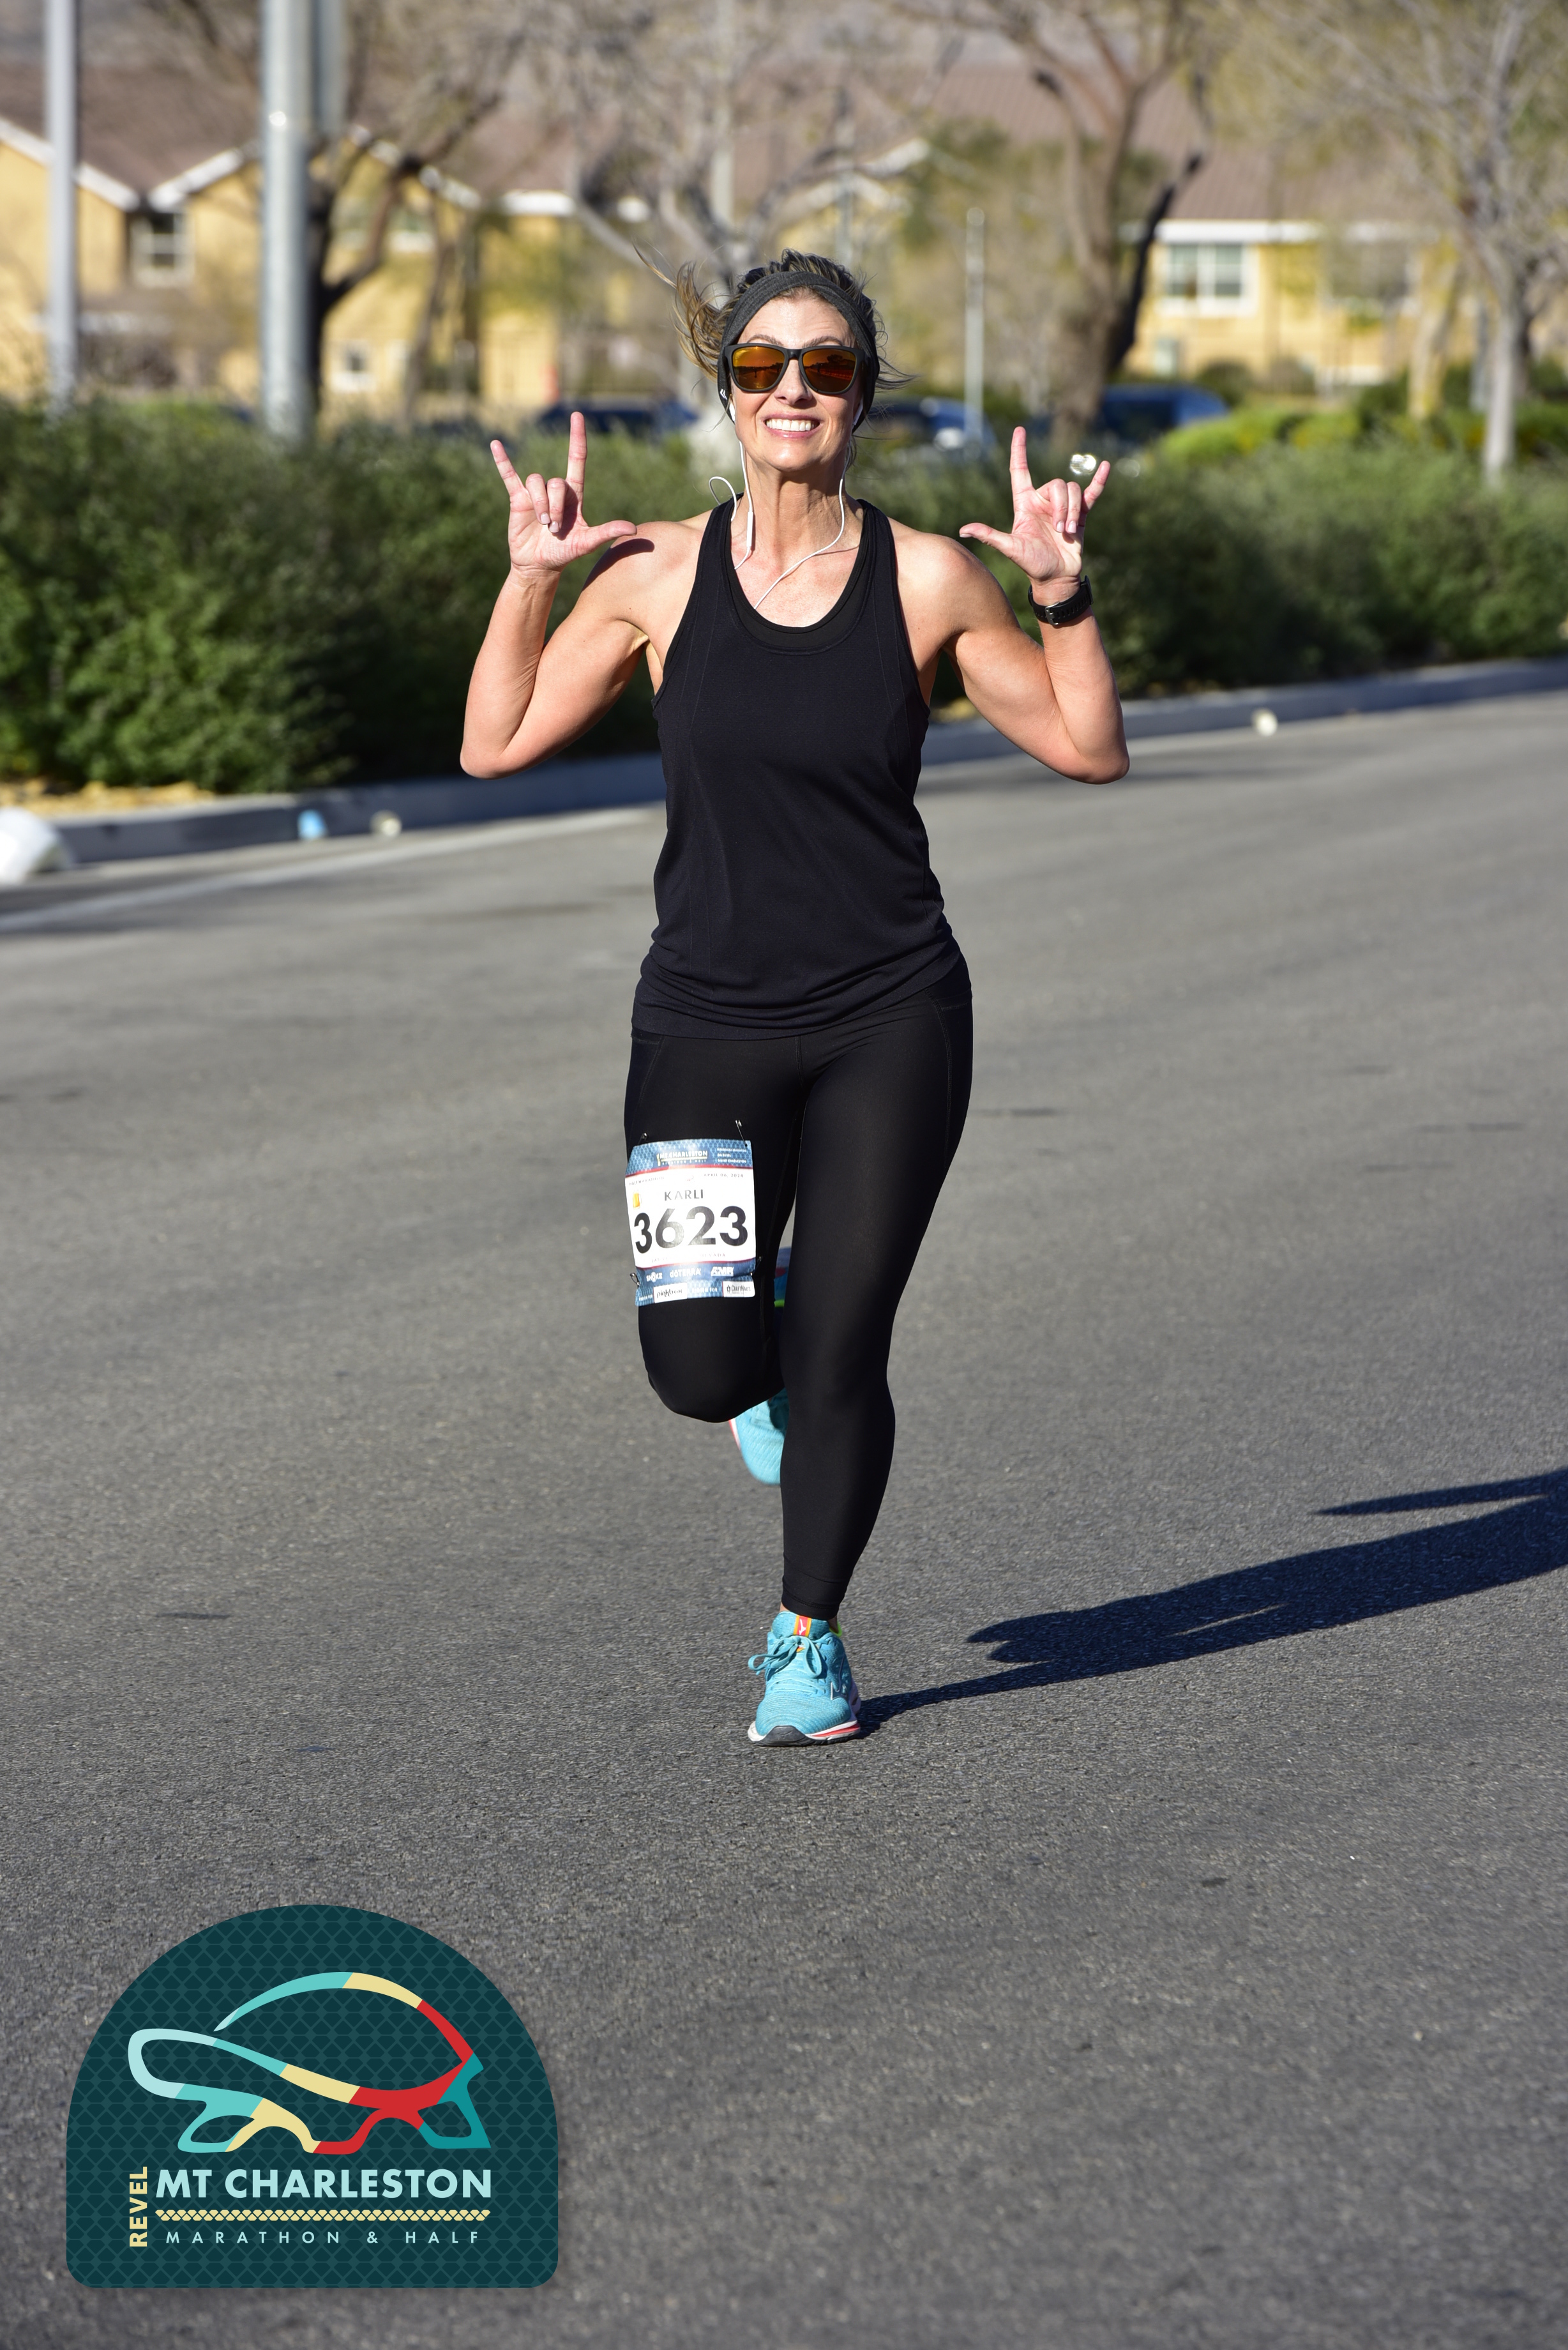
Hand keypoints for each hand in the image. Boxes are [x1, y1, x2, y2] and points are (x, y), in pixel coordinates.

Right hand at [491, 412, 636, 580]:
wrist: (540, 565)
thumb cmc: (564, 553)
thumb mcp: (587, 543)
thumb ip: (607, 532)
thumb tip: (632, 528)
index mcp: (573, 495)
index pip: (576, 459)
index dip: (577, 438)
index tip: (577, 415)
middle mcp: (555, 490)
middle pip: (555, 482)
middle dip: (555, 506)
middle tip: (555, 528)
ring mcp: (536, 494)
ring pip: (536, 482)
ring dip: (540, 505)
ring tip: (544, 525)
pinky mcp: (518, 499)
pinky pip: (509, 476)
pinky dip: (503, 461)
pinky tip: (496, 444)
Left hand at [958, 428, 1109, 593]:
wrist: (1056, 578)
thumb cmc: (1031, 565)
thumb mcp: (1010, 548)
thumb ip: (989, 536)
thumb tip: (963, 530)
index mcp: (1025, 504)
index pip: (1020, 471)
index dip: (1019, 451)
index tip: (1019, 430)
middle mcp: (1043, 501)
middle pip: (1057, 484)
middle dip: (1061, 506)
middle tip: (1059, 530)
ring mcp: (1062, 507)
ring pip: (1072, 490)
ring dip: (1072, 511)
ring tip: (1067, 532)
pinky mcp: (1080, 514)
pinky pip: (1091, 493)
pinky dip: (1099, 481)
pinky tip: (1106, 467)